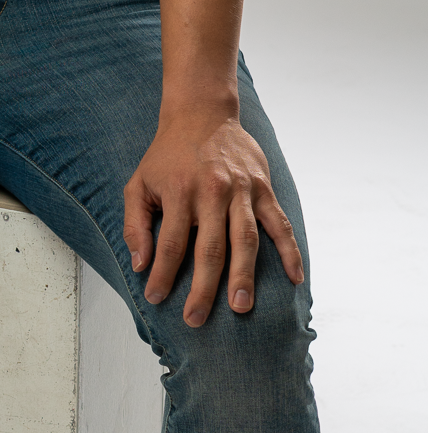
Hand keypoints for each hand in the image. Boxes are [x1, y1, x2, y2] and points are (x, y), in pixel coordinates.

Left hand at [123, 106, 304, 326]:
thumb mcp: (139, 183)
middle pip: (209, 249)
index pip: (169, 244)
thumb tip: (140, 264)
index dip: (162, 275)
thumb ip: (136, 224)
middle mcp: (212, 192)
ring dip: (244, 275)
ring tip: (241, 306)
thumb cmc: (166, 155)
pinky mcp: (264, 188)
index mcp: (179, 193)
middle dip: (203, 288)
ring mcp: (242, 190)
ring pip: (245, 240)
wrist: (201, 113)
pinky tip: (295, 278)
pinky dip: (290, 250)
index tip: (155, 299)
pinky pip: (278, 223)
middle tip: (196, 319)